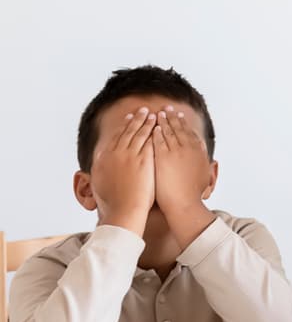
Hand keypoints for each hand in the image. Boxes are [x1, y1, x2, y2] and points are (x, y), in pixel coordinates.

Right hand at [91, 107, 155, 234]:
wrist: (123, 211)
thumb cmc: (112, 203)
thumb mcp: (99, 183)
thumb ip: (101, 170)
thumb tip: (99, 165)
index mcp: (104, 157)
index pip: (115, 136)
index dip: (124, 126)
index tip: (129, 118)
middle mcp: (115, 153)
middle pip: (128, 131)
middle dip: (137, 119)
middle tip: (143, 110)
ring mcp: (129, 156)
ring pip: (140, 134)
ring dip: (147, 122)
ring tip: (154, 114)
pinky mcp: (143, 161)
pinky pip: (150, 142)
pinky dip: (155, 133)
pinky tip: (161, 127)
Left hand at [152, 106, 212, 218]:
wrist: (183, 203)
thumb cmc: (194, 194)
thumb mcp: (205, 177)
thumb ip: (207, 167)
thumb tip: (211, 162)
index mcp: (199, 152)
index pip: (190, 132)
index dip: (184, 123)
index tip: (180, 116)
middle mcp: (188, 148)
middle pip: (179, 128)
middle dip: (173, 117)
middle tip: (168, 108)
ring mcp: (175, 151)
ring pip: (167, 131)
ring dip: (163, 121)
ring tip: (158, 114)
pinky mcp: (162, 156)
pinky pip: (157, 140)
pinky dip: (155, 132)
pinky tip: (152, 127)